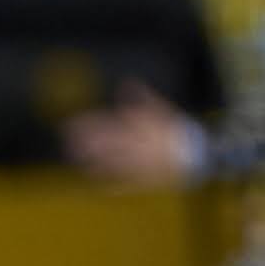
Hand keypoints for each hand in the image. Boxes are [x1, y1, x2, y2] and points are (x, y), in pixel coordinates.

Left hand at [69, 85, 206, 187]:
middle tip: (68, 140)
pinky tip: (94, 182)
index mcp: (141, 129)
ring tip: (76, 157)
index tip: (71, 123)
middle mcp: (138, 146)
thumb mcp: (160, 110)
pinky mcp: (143, 179)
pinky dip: (108, 184)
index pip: (109, 124)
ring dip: (92, 160)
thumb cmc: (175, 130)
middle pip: (107, 144)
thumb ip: (142, 97)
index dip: (89, 124)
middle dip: (87, 142)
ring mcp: (140, 164)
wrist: (196, 154)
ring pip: (111, 163)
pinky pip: (123, 184)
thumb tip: (127, 82)